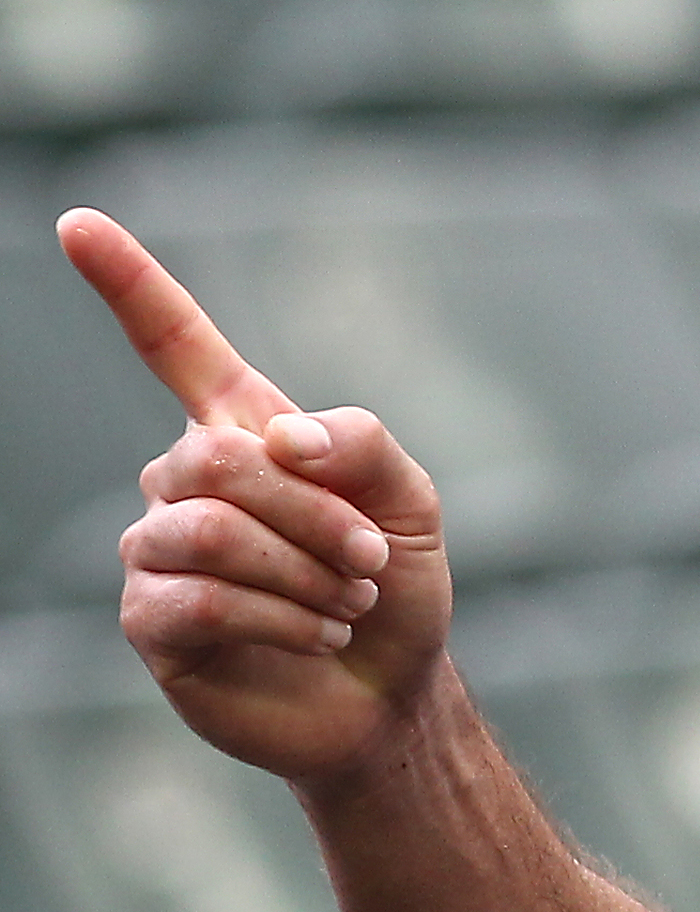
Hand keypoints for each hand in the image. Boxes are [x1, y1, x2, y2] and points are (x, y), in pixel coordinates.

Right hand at [58, 208, 451, 786]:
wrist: (390, 691)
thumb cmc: (391, 588)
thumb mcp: (410, 503)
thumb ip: (361, 444)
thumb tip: (279, 438)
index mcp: (243, 431)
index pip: (173, 343)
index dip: (127, 283)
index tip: (77, 220)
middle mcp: (184, 482)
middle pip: (214, 459)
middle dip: (313, 513)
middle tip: (369, 561)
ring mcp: (159, 551)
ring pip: (209, 532)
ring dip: (304, 572)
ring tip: (347, 604)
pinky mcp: (151, 621)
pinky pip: (200, 600)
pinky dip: (281, 619)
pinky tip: (315, 635)